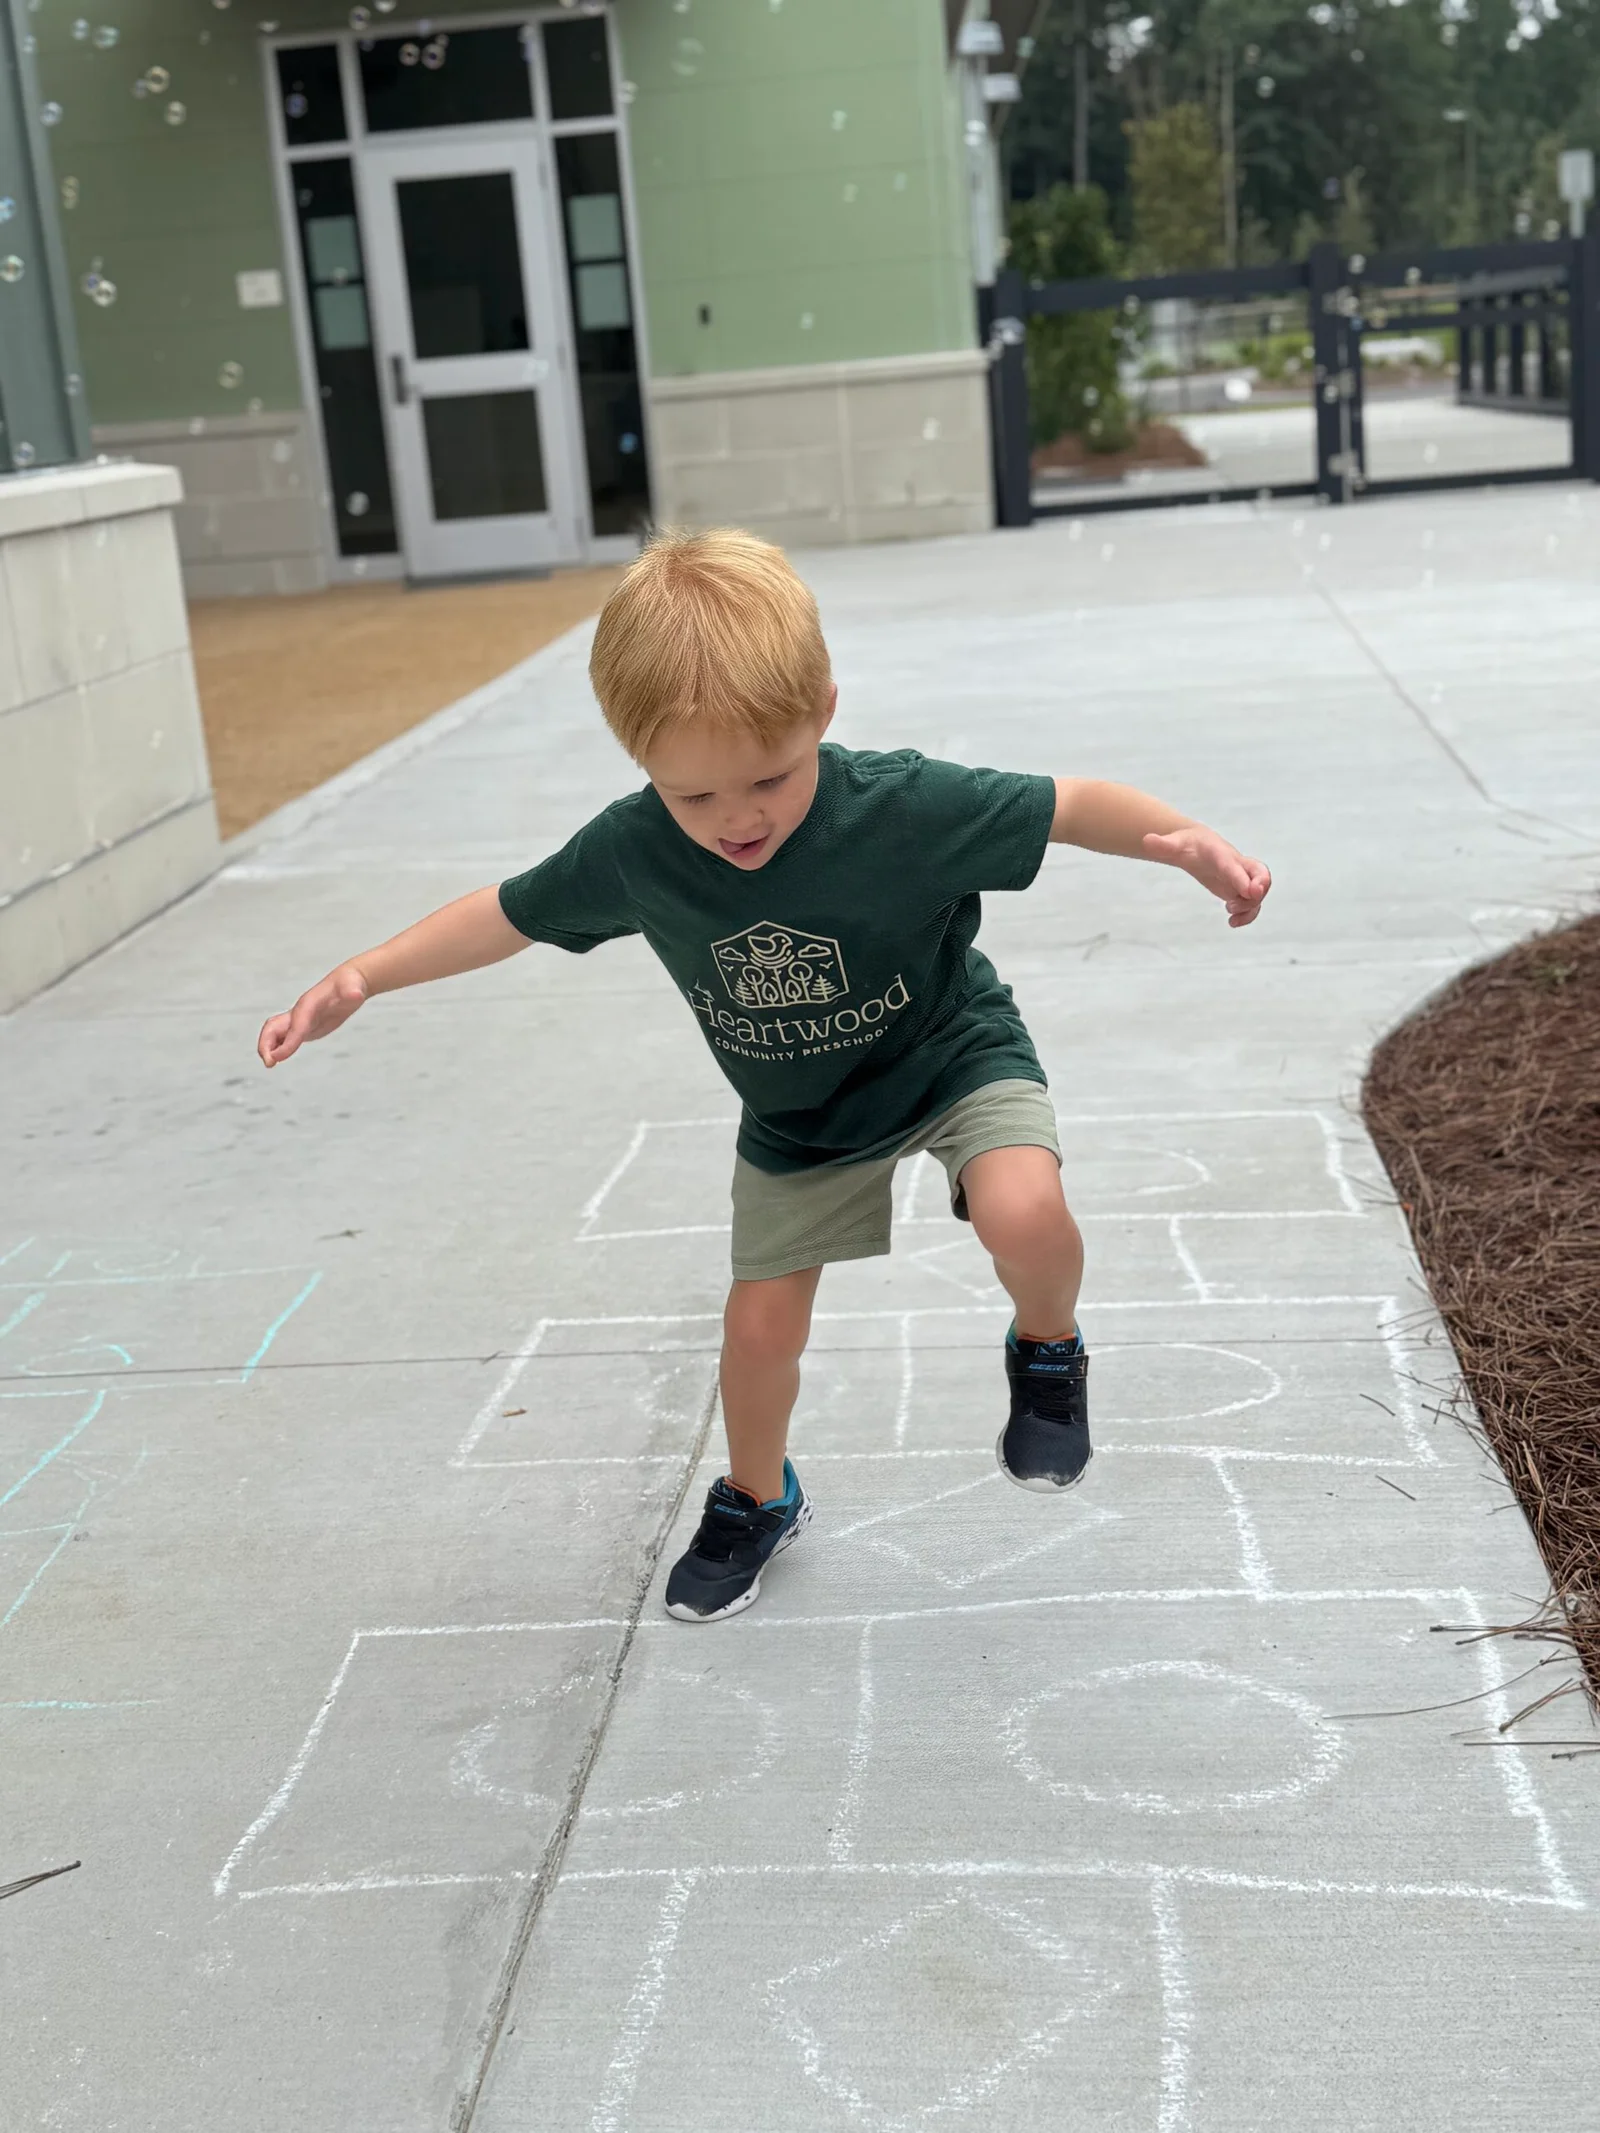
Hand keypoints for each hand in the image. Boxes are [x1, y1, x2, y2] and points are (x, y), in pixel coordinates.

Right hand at [258, 964, 368, 1066]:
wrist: (348, 981)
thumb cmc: (350, 984)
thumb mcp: (355, 987)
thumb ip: (353, 992)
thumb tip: (356, 995)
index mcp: (309, 1004)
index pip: (296, 1025)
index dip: (287, 1041)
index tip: (279, 1057)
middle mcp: (300, 1011)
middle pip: (274, 1026)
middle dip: (266, 1044)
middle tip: (269, 1063)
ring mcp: (300, 1018)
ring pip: (275, 1032)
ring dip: (268, 1047)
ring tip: (270, 1063)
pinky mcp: (304, 1025)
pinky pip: (284, 1037)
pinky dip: (278, 1047)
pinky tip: (277, 1058)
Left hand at [1143, 828, 1271, 927]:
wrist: (1197, 844)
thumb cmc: (1186, 844)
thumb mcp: (1173, 844)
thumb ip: (1163, 845)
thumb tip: (1146, 840)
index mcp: (1220, 853)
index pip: (1233, 865)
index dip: (1242, 877)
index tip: (1249, 891)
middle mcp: (1236, 864)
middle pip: (1260, 873)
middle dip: (1261, 887)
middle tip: (1251, 898)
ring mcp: (1241, 877)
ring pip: (1259, 892)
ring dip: (1250, 906)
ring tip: (1230, 911)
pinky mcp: (1240, 889)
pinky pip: (1253, 903)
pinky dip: (1248, 915)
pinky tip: (1232, 922)